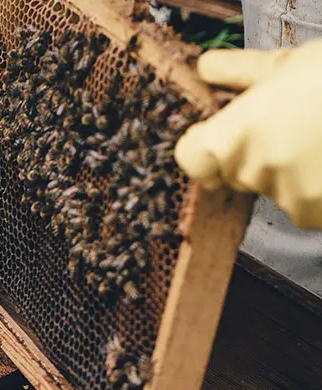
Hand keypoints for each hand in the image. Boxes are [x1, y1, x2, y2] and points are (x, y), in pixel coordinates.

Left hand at [175, 39, 321, 227]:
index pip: (191, 158)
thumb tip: (206, 66)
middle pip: (233, 171)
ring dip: (288, 168)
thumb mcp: (294, 64)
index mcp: (236, 134)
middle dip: (253, 151)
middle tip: (293, 125)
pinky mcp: (311, 215)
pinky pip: (300, 203)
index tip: (217, 134)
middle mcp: (253, 172)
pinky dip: (315, 187)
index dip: (202, 146)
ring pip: (270, 185)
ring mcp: (284, 197)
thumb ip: (242, 72)